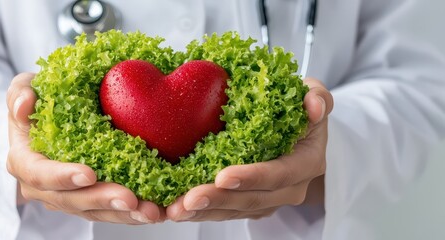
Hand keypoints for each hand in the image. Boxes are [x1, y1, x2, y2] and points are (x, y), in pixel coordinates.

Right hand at [6, 73, 164, 223]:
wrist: (49, 121)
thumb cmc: (38, 102)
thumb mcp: (24, 89)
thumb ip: (20, 92)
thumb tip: (24, 104)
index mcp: (24, 162)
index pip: (40, 174)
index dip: (62, 177)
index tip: (88, 174)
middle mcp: (44, 189)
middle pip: (72, 201)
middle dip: (102, 200)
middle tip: (130, 199)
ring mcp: (68, 199)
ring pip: (95, 212)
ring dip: (123, 214)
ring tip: (149, 211)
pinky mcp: (90, 203)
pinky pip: (111, 213)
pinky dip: (133, 214)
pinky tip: (155, 212)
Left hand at [167, 78, 332, 220]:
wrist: (300, 135)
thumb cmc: (300, 110)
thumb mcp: (313, 95)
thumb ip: (317, 96)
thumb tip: (314, 106)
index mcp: (306, 163)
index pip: (279, 174)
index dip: (252, 177)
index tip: (222, 176)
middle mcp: (289, 189)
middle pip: (252, 199)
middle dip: (218, 200)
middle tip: (187, 199)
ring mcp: (269, 201)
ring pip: (235, 211)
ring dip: (204, 212)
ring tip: (175, 210)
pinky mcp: (251, 206)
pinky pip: (225, 212)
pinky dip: (201, 212)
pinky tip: (178, 209)